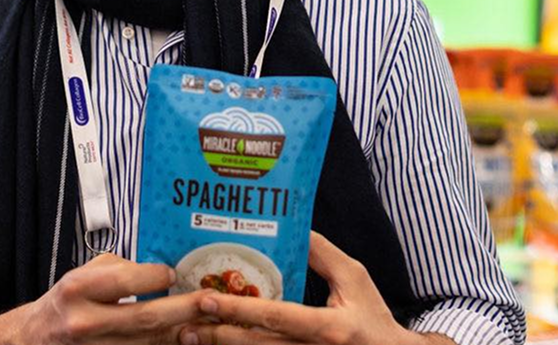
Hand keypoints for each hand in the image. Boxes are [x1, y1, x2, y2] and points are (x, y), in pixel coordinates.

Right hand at [13, 252, 209, 344]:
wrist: (32, 340)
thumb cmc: (63, 303)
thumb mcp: (82, 275)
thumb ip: (119, 271)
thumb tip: (159, 273)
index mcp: (78, 289)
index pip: (126, 280)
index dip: (156, 277)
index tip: (173, 275)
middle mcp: (84, 322)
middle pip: (145, 318)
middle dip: (183, 309)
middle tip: (209, 300)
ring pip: (146, 344)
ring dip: (178, 334)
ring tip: (204, 323)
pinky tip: (178, 339)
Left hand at [177, 232, 445, 344]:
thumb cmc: (372, 317)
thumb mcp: (354, 279)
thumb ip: (323, 254)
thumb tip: (295, 224)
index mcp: (327, 328)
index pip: (277, 317)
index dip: (241, 309)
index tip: (209, 299)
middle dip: (219, 335)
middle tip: (185, 324)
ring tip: (188, 337)